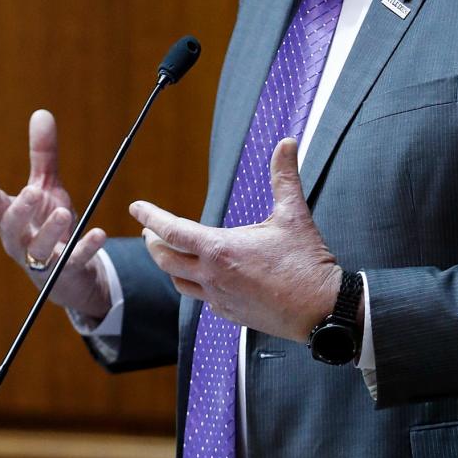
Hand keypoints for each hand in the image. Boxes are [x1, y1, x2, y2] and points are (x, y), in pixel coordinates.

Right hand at [0, 109, 111, 320]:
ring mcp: (41, 260)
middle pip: (12, 228)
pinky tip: (99, 233)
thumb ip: (42, 155)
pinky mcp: (66, 271)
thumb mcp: (47, 188)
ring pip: (38, 250)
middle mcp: (20, 241)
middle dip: (19, 211)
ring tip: (64, 213)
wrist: (67, 274)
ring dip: (50, 231)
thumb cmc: (48, 225)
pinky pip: (74, 261)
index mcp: (11, 219)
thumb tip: (42, 112)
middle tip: (31, 192)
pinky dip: (86, 248)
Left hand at [129, 138, 341, 340]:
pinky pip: (201, 298)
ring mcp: (219, 298)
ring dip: (170, 265)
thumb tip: (286, 143)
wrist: (321, 310)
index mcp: (220, 249)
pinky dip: (193, 284)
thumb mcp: (294, 215)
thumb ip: (284, 177)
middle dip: (153, 242)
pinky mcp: (230, 314)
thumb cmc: (307, 263)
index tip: (136, 207)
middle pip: (165, 259)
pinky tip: (203, 277)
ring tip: (171, 253)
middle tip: (149, 230)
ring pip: (178, 282)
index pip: (172, 230)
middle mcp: (212, 276)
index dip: (150, 216)